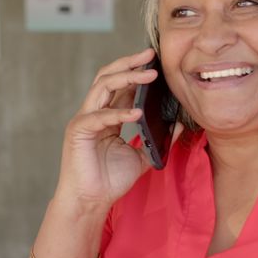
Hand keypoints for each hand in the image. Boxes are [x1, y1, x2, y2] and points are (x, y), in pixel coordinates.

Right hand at [53, 47, 178, 214]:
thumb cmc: (110, 180)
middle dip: (129, 63)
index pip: (120, 85)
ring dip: (126, 77)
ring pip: (102, 87)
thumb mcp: (142, 157)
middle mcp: (93, 112)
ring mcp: (84, 120)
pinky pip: (99, 116)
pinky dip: (118, 113)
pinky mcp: (78, 131)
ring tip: (148, 75)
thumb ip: (158, 140)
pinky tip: (137, 112)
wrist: (91, 202)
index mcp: (107, 116)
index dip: (136, 71)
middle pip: (108, 77)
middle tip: (150, 55)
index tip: (156, 61)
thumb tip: (178, 123)